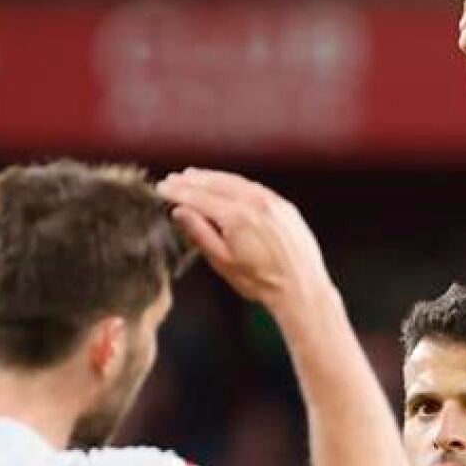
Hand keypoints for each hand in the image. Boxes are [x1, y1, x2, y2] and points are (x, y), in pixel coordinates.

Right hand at [158, 169, 330, 311]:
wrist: (302, 288)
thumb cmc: (262, 282)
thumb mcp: (223, 262)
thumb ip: (200, 234)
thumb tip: (180, 212)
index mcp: (237, 217)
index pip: (199, 197)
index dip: (178, 191)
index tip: (163, 188)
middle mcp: (255, 203)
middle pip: (216, 183)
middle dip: (192, 180)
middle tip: (173, 179)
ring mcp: (272, 201)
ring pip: (235, 181)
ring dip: (212, 178)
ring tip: (193, 177)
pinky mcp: (284, 206)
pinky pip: (253, 186)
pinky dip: (234, 182)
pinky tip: (225, 184)